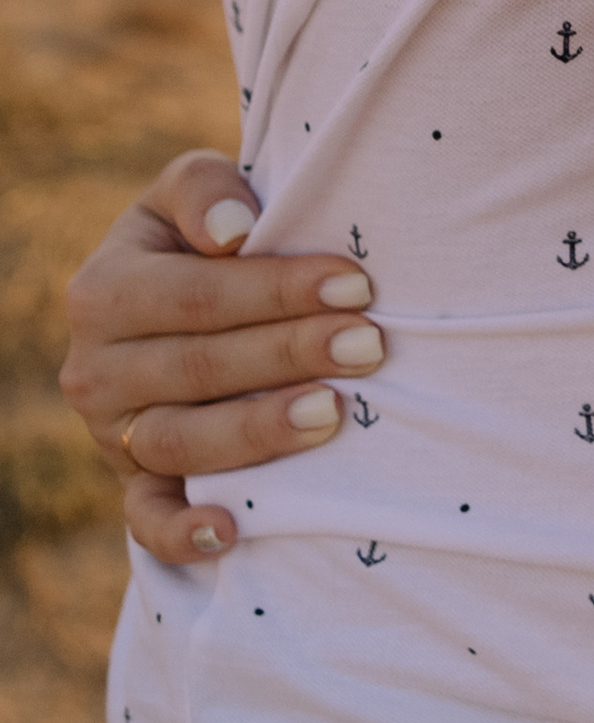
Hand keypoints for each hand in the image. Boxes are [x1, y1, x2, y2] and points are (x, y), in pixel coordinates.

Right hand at [57, 153, 382, 563]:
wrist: (171, 305)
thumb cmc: (203, 241)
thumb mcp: (187, 196)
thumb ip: (203, 190)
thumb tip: (232, 232)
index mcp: (104, 292)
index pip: (197, 295)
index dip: (277, 290)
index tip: (356, 282)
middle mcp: (96, 369)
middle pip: (199, 368)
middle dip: (290, 354)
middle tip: (369, 345)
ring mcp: (113, 435)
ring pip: (182, 443)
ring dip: (259, 432)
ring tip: (333, 412)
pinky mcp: (134, 487)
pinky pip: (148, 520)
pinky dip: (183, 533)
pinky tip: (232, 531)